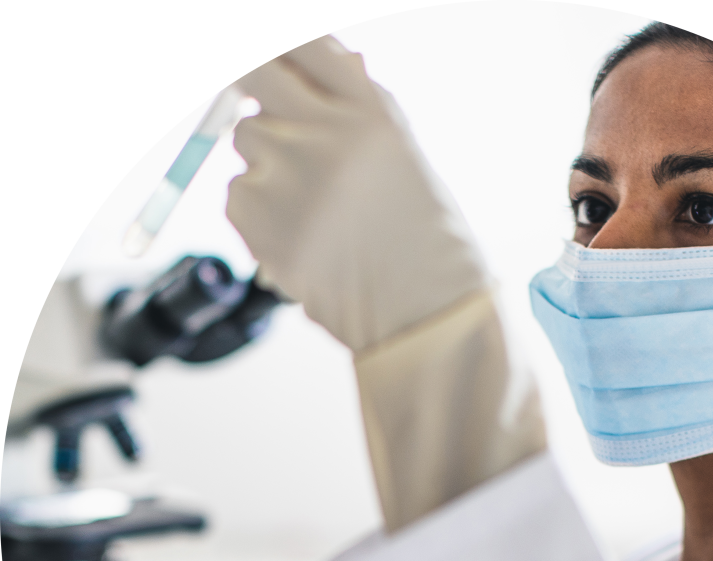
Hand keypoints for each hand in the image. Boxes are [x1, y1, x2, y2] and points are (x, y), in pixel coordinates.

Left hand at [227, 36, 486, 352]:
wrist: (423, 314)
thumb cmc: (421, 234)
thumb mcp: (401, 151)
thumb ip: (354, 99)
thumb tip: (306, 60)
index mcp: (368, 110)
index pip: (299, 43)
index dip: (281, 56)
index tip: (275, 68)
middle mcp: (324, 135)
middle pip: (253, 76)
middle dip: (258, 91)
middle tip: (287, 131)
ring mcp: (287, 179)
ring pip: (246, 142)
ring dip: (269, 163)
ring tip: (317, 209)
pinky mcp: (259, 223)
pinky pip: (238, 195)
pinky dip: (263, 212)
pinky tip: (307, 239)